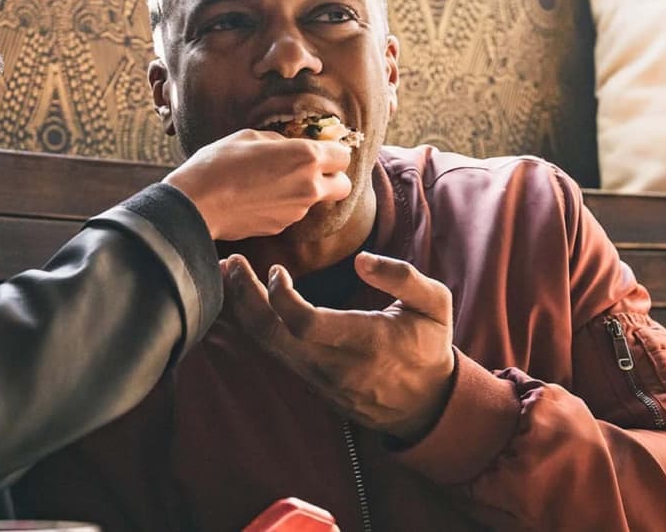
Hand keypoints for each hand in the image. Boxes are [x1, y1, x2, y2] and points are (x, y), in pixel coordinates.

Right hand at [164, 129, 350, 241]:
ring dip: (304, 191)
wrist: (197, 203)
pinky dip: (284, 204)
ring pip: (317, 200)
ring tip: (271, 181)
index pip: (344, 155)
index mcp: (306, 156)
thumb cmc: (219, 163)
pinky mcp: (281, 227)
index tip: (320, 148)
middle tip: (311, 170)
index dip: (333, 151)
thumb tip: (289, 146)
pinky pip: (293, 212)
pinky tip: (259, 196)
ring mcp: (297, 211)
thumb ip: (280, 141)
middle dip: (333, 177)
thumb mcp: (250, 136)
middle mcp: (309, 186)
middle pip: (345, 186)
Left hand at [224, 251, 454, 441]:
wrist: (426, 404)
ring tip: (231, 274)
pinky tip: (247, 299)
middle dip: (245, 296)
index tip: (277, 270)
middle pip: (272, 335)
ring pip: (267, 346)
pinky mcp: (310, 383)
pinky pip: (274, 353)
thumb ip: (402, 276)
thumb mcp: (435, 305)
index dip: (281, 296)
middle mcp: (334, 365)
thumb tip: (361, 261)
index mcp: (365, 342)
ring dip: (243, 309)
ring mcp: (318, 378)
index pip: (305, 324)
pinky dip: (255, 324)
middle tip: (231, 263)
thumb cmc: (428, 346)